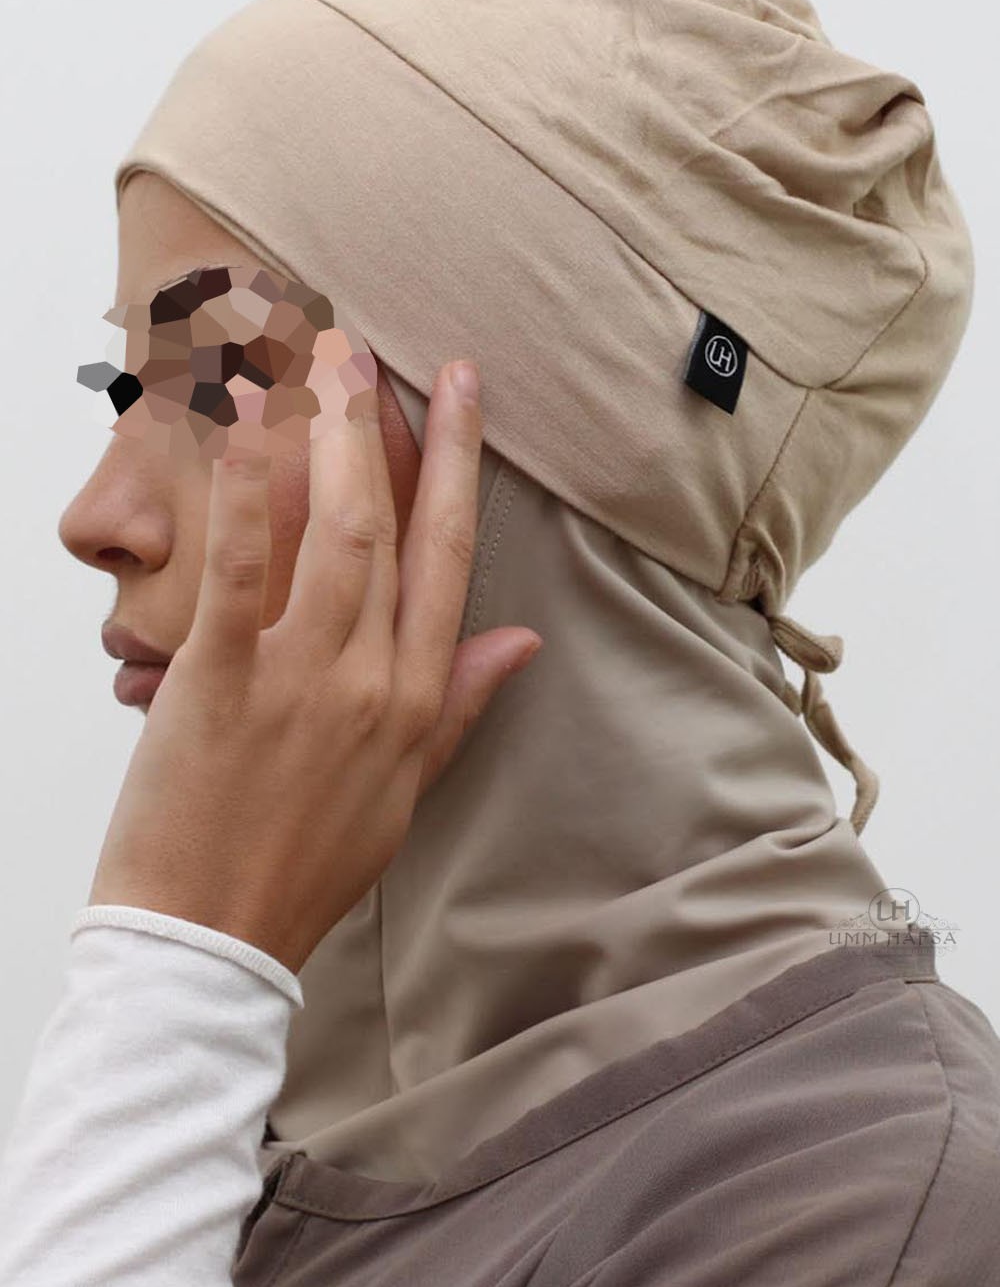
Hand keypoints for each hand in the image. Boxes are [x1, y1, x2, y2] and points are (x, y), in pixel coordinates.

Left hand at [87, 360, 542, 974]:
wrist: (213, 940)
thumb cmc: (305, 866)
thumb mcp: (407, 793)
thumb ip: (461, 706)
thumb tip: (522, 642)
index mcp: (416, 700)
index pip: (451, 557)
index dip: (459, 465)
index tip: (461, 392)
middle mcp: (372, 678)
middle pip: (393, 527)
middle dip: (387, 426)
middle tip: (371, 346)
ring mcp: (301, 680)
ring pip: (335, 534)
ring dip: (330, 437)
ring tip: (319, 359)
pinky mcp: (222, 686)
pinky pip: (241, 578)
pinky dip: (245, 500)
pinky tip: (241, 432)